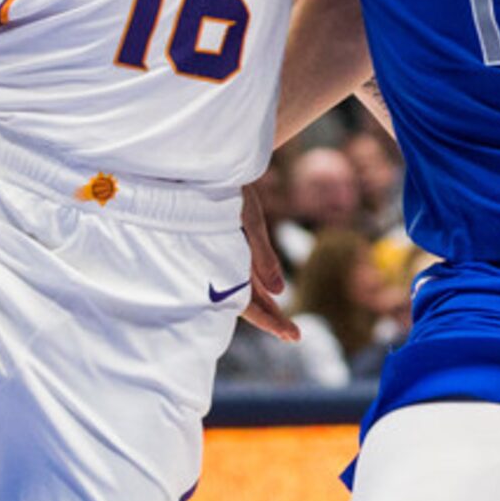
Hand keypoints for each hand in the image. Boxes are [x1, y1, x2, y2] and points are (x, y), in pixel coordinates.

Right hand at [237, 180, 298, 340]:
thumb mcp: (249, 219)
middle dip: (272, 319)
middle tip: (294, 337)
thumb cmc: (225, 188)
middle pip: (248, 301)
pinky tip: (265, 294)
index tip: (293, 336)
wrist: (205, 163)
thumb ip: (262, 257)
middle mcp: (221, 263)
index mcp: (224, 263)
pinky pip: (240, 272)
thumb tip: (279, 292)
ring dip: (264, 306)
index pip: (250, 304)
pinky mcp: (225, 243)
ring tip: (283, 324)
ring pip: (244, 289)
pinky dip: (254, 286)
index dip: (272, 322)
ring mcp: (223, 254)